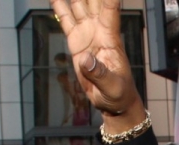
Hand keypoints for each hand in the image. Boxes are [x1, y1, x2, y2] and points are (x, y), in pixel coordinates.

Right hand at [50, 0, 142, 123]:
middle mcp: (99, 29)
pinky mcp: (76, 41)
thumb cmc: (118, 93)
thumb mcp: (112, 87)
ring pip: (79, 3)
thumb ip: (100, 73)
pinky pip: (66, 19)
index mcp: (110, 36)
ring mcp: (87, 33)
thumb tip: (85, 59)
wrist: (112, 101)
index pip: (110, 6)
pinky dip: (60, 6)